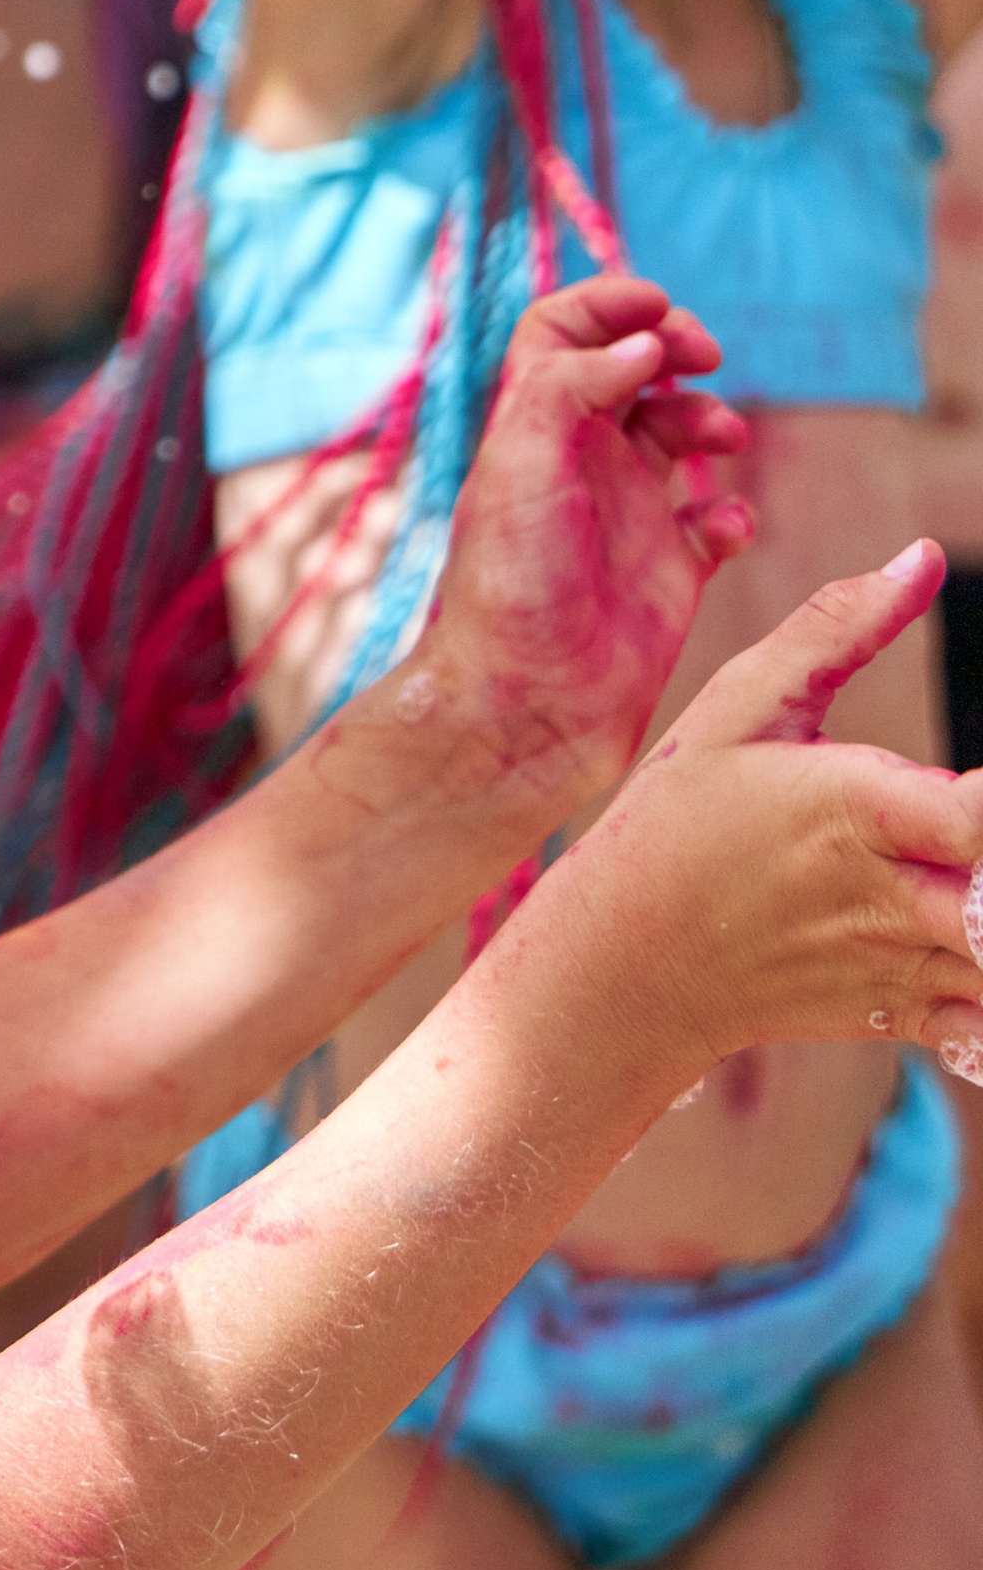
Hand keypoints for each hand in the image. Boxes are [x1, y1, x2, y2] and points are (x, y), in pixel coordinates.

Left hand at [383, 276, 751, 834]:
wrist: (523, 707)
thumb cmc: (507, 588)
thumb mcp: (519, 464)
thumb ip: (572, 385)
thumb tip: (641, 344)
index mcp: (532, 427)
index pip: (561, 332)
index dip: (607, 302)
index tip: (658, 302)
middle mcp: (578, 462)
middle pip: (633, 368)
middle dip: (677, 345)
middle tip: (704, 353)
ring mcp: (625, 516)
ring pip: (682, 435)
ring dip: (712, 419)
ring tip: (722, 441)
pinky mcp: (667, 573)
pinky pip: (717, 522)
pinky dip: (734, 512)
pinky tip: (722, 529)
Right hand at [576, 544, 982, 1078]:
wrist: (622, 968)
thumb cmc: (677, 819)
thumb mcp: (737, 706)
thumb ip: (835, 628)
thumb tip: (920, 557)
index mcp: (858, 809)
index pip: (980, 815)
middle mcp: (889, 896)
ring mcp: (898, 963)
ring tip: (976, 874)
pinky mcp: (898, 1011)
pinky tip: (969, 936)